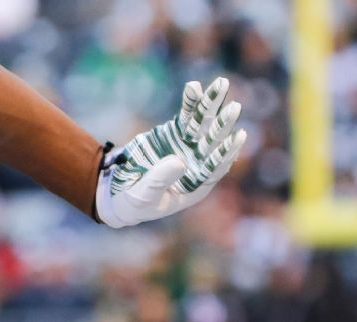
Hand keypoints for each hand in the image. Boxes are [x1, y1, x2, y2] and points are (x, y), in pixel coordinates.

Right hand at [97, 77, 246, 227]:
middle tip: (234, 107)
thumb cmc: (134, 203)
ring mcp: (188, 146)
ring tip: (222, 83)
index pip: (215, 168)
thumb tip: (178, 161)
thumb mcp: (144, 197)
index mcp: (196, 185)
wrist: (120, 191)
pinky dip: (191, 102)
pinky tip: (195, 86)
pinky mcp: (176, 133)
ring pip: (203, 124)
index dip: (225, 153)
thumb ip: (159, 181)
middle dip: (223, 125)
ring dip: (212, 104)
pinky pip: (186, 116)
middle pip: (213, 142)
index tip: (237, 137)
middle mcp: (197, 163)